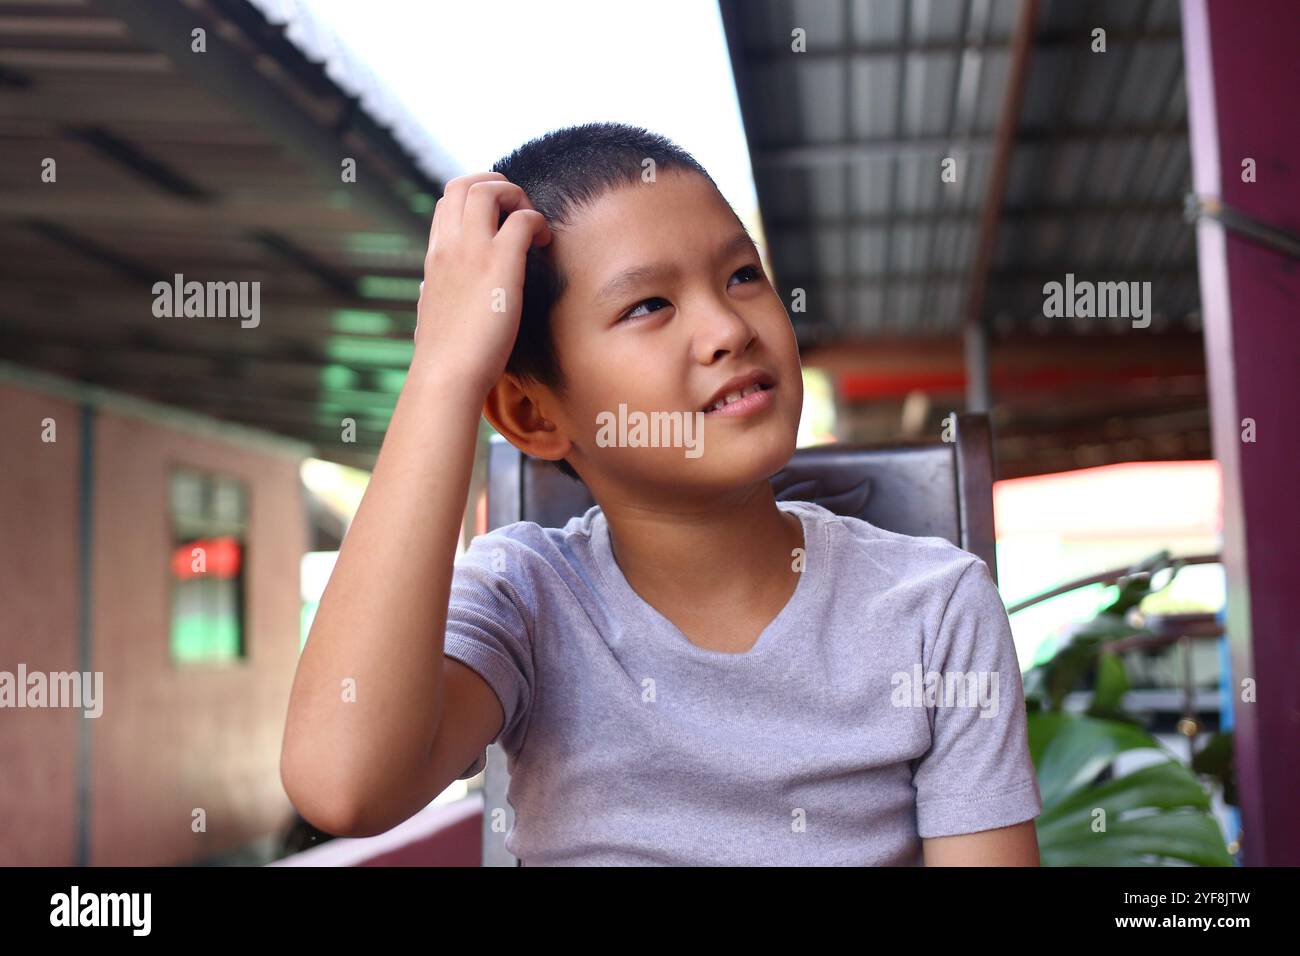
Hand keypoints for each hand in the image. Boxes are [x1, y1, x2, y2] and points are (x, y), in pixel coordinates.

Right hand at [412, 172, 550, 393]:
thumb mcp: (428, 313)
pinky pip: (523, 219)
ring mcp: (473, 251)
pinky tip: (544, 244)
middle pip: (464, 183)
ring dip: (517, 197)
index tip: (498, 219)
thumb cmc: (441, 356)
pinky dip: (538, 222)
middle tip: (518, 211)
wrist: (446, 376)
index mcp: (434, 255)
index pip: (448, 202)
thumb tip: (426, 291)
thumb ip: (431, 294)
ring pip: (489, 189)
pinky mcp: (501, 263)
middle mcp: (449, 245)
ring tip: (532, 225)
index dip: (475, 198)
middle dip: (496, 185)